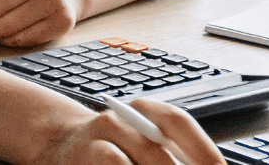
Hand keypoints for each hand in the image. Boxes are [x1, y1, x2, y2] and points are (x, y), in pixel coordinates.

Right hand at [41, 98, 221, 164]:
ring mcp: (95, 140)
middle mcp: (118, 120)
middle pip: (153, 151)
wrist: (64, 143)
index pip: (177, 121)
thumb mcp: (148, 139)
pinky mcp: (80, 158)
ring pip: (124, 163)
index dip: (203, 149)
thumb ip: (175, 152)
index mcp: (144, 109)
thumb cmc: (120, 146)